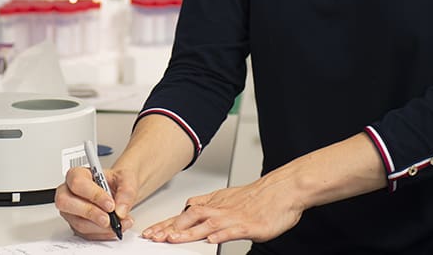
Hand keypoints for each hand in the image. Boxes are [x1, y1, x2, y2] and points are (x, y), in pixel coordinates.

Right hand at [55, 166, 135, 239]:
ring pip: (78, 222)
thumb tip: (120, 211)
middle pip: (66, 203)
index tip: (110, 204)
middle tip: (109, 219)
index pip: (77, 183)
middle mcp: (69, 192)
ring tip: (118, 223)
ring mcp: (70, 210)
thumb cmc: (117, 181)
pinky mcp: (77, 225)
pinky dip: (102, 234)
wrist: (119, 191)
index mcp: (78, 174)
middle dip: (90, 213)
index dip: (93, 195)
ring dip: (100, 227)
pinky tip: (114, 228)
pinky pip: (86, 234)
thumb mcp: (127, 179)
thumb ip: (126, 193)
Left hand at [141, 172, 304, 244]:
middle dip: (170, 228)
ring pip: (206, 224)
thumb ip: (208, 203)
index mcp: (214, 204)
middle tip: (154, 237)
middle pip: (189, 218)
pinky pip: (231, 230)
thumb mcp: (226, 196)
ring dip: (188, 232)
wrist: (281, 191)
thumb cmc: (257, 197)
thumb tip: (189, 206)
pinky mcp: (248, 225)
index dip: (166, 223)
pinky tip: (211, 241)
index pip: (184, 214)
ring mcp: (233, 217)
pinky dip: (220, 235)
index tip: (151, 232)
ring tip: (173, 238)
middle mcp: (219, 209)